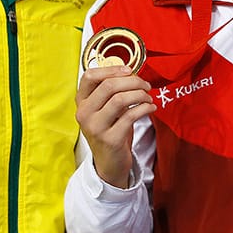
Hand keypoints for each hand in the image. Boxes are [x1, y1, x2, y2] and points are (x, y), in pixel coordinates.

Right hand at [75, 63, 155, 188]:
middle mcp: (84, 114)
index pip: (89, 76)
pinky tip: (150, 108)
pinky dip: (145, 108)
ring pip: (120, 99)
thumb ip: (111, 92)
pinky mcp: (110, 139)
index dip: (111, 69)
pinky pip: (131, 115)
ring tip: (148, 98)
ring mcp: (96, 127)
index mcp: (81, 102)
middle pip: (109, 85)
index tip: (129, 70)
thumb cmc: (110, 130)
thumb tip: (131, 72)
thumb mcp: (105, 110)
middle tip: (145, 85)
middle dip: (132, 81)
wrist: (109, 163)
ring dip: (140, 95)